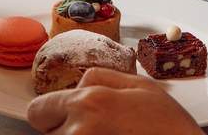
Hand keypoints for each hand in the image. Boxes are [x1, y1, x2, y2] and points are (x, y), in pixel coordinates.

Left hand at [27, 68, 202, 133]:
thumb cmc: (171, 128)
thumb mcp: (140, 85)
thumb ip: (100, 77)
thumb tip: (77, 85)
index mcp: (87, 104)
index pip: (37, 111)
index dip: (52, 113)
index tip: (66, 117)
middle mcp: (77, 132)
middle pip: (47, 133)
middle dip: (63, 129)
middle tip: (95, 129)